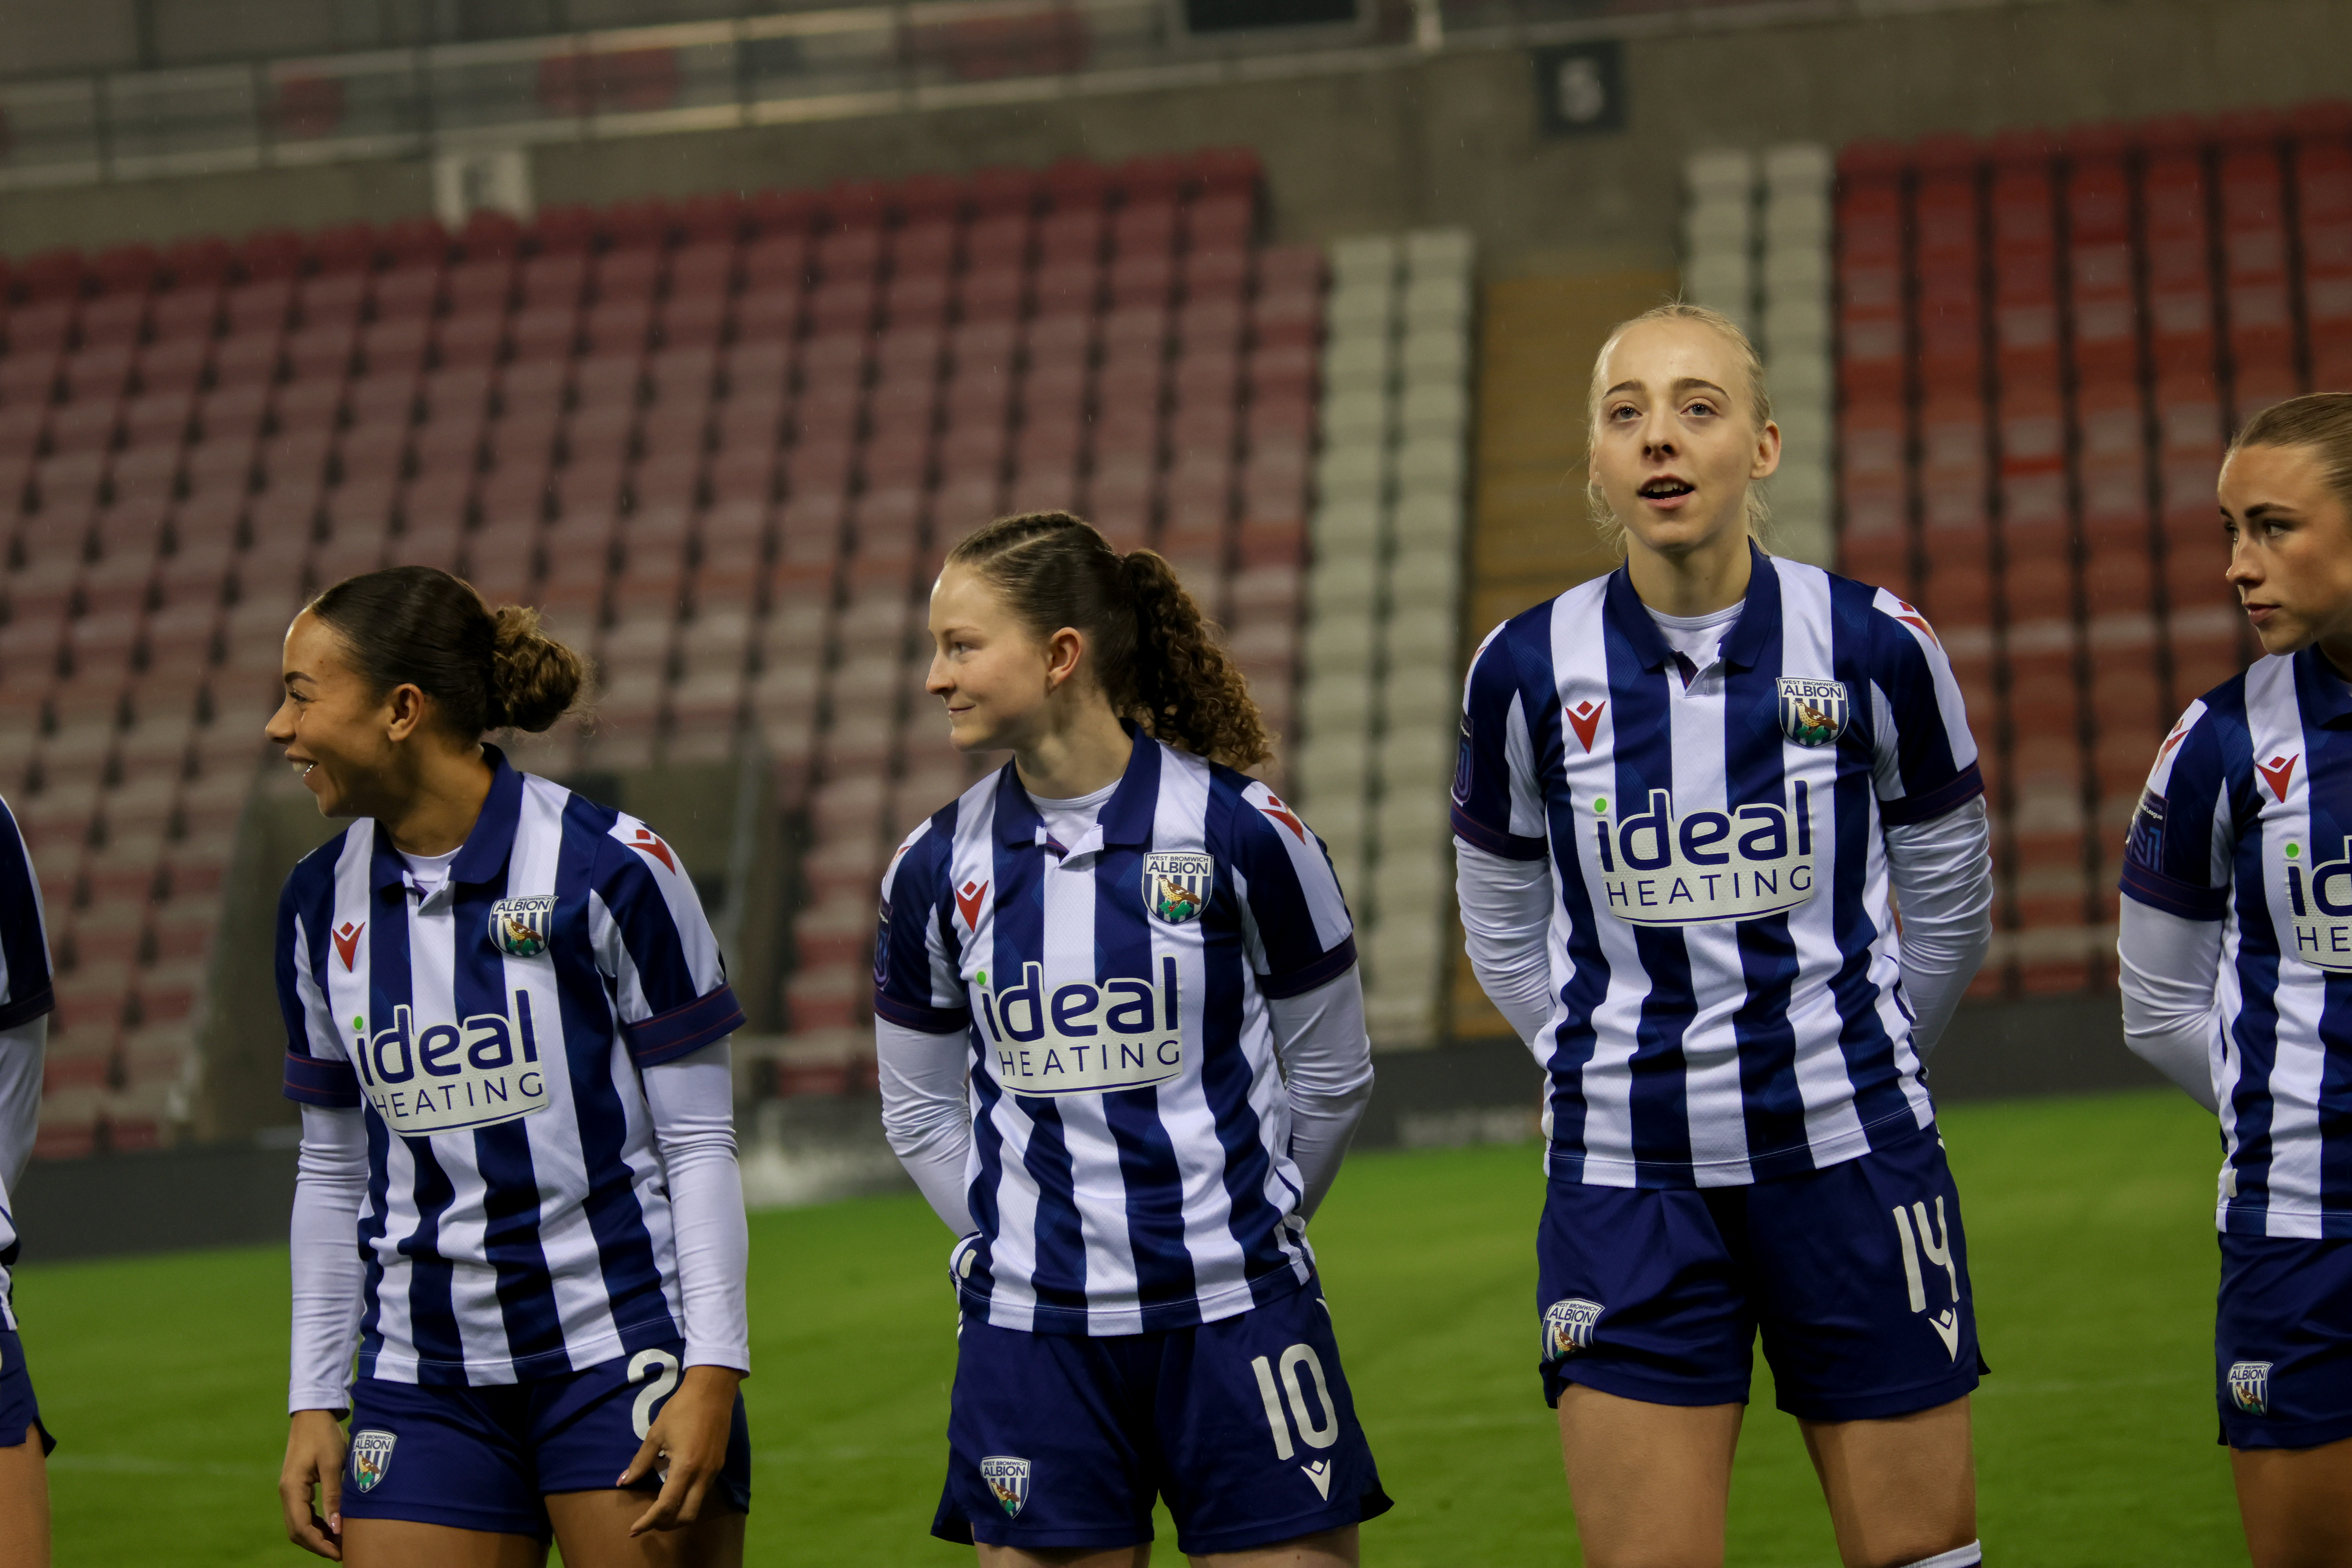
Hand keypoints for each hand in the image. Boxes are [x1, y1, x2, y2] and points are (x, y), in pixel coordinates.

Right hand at [280, 1409, 347, 1560]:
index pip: (301, 1528)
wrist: (313, 1415)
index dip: (319, 1544)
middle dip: (318, 1545)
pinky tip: (333, 1527)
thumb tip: (337, 1527)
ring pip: (299, 1524)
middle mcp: (287, 1493)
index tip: (338, 1553)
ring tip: (340, 1543)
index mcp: (292, 1489)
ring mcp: (290, 1491)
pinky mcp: (297, 1488)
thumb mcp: (333, 1464)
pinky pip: (303, 1514)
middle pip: (297, 1531)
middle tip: (342, 1552)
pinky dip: (316, 1524)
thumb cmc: (324, 1436)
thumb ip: (333, 1496)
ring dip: (317, 1536)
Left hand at [617, 1364, 742, 1535]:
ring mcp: (714, 1471)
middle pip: (687, 1516)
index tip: (634, 1529)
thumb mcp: (656, 1434)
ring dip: (677, 1513)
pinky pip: (702, 1492)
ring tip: (658, 1509)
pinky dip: (687, 1499)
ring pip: (696, 1505)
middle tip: (648, 1522)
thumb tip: (624, 1482)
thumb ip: (641, 1461)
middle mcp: (703, 1475)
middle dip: (666, 1524)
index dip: (649, 1521)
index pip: (666, 1506)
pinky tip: (675, 1488)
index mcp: (685, 1467)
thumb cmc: (680, 1409)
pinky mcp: (718, 1465)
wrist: (712, 1390)